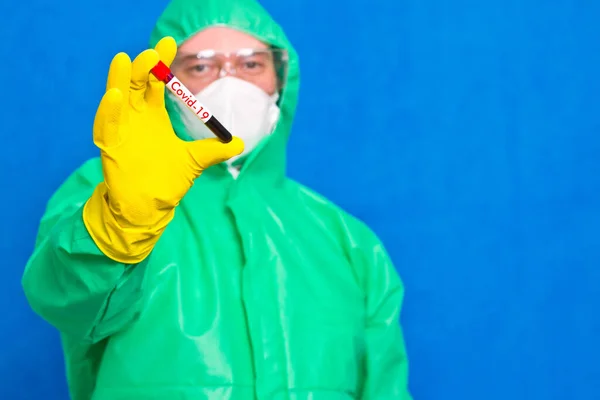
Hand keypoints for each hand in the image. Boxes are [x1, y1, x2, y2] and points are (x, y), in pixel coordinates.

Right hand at [83, 37, 243, 262]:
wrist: (150, 206)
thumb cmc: (167, 181)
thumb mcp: (194, 162)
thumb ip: (213, 151)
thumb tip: (240, 143)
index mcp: (153, 116)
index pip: (155, 83)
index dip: (161, 64)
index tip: (170, 44)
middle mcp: (135, 118)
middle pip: (135, 84)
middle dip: (143, 66)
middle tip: (154, 52)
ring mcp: (121, 131)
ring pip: (116, 99)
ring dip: (119, 80)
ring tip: (124, 60)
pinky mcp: (110, 147)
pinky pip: (106, 125)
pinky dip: (109, 111)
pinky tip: (115, 95)